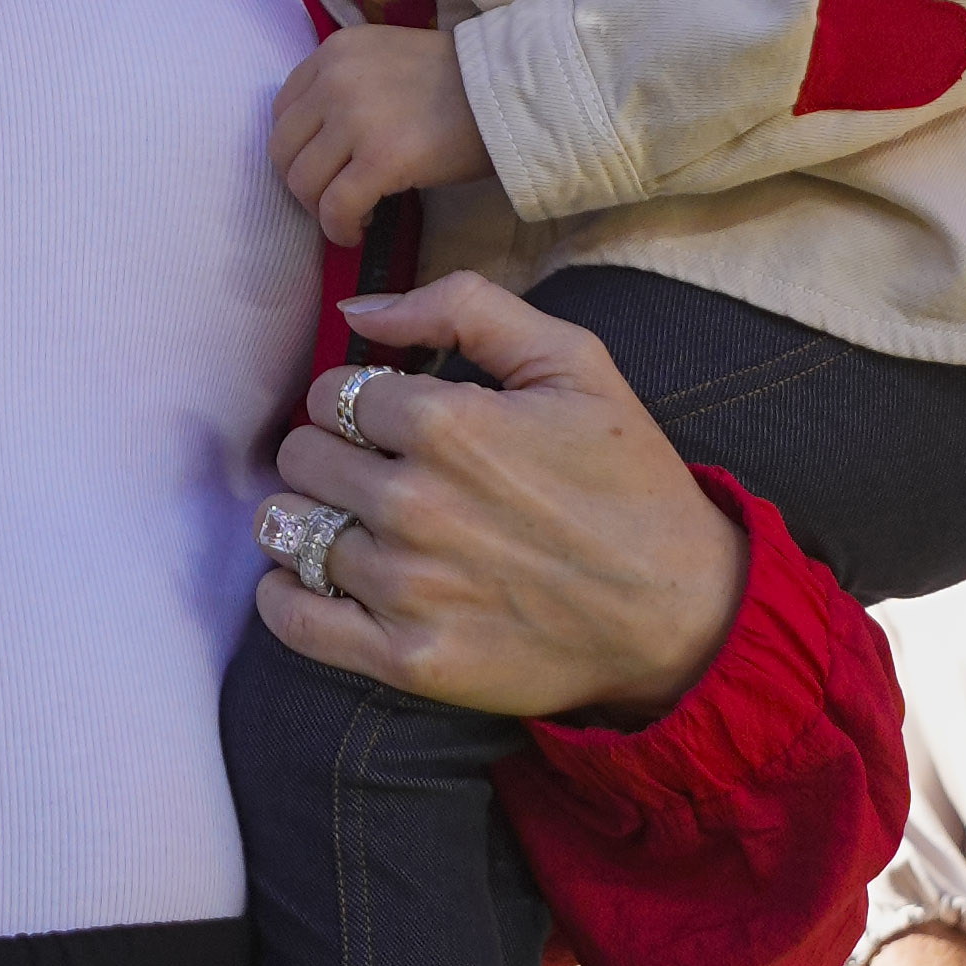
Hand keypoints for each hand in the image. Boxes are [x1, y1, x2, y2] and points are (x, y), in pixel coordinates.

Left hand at [253, 272, 748, 723]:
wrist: (680, 611)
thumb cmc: (628, 479)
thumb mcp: (573, 361)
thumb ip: (465, 307)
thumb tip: (359, 308)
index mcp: (447, 422)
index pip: (331, 392)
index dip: (358, 401)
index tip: (392, 422)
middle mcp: (414, 504)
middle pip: (300, 456)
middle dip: (330, 453)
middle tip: (376, 471)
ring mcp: (406, 587)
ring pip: (285, 528)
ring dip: (309, 517)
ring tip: (354, 522)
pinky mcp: (405, 658)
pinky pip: (289, 617)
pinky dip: (285, 594)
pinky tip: (317, 577)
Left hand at [269, 29, 494, 234]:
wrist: (514, 91)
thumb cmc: (459, 81)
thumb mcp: (387, 60)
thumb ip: (347, 85)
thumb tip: (319, 141)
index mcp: (336, 51)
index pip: (283, 111)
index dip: (296, 149)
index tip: (321, 168)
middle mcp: (336, 79)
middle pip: (284, 150)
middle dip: (302, 184)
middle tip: (331, 199)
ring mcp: (356, 118)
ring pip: (303, 182)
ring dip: (321, 209)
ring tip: (351, 215)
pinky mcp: (380, 159)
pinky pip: (335, 208)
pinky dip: (340, 228)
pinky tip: (359, 231)